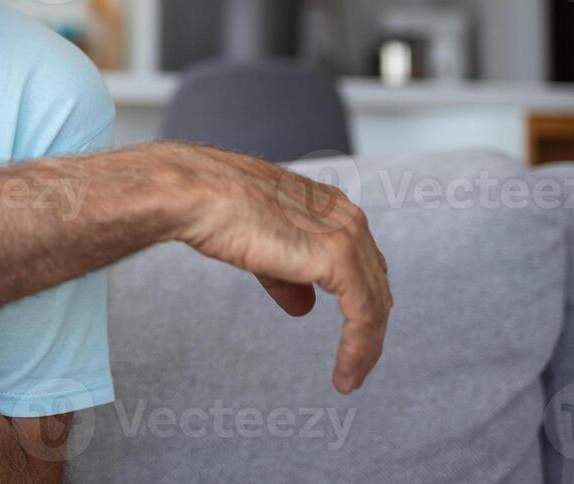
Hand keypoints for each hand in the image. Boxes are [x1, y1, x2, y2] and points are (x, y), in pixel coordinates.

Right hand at [164, 145, 392, 394]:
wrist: (198, 194)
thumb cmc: (214, 208)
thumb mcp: (259, 247)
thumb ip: (287, 277)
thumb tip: (303, 307)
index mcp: (328, 206)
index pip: (360, 259)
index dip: (358, 299)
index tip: (351, 334)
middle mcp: (345, 216)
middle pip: (374, 283)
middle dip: (368, 327)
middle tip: (355, 363)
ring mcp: (346, 235)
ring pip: (374, 303)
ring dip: (365, 347)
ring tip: (350, 378)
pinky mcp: (339, 258)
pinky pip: (363, 316)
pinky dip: (359, 350)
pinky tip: (345, 374)